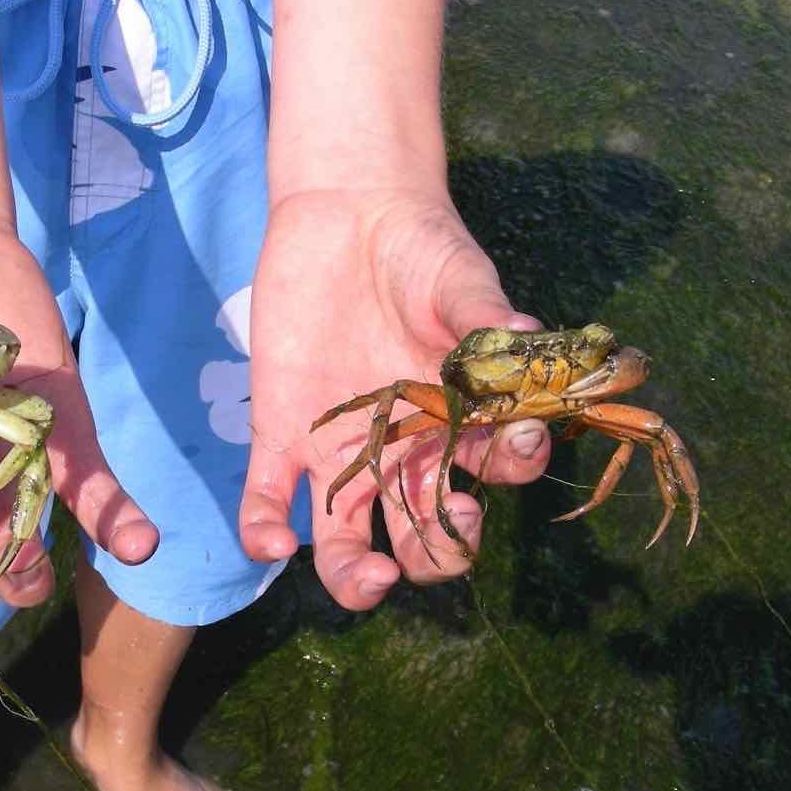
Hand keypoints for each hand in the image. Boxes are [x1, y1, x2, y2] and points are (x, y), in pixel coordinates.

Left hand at [238, 190, 550, 608]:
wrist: (346, 213)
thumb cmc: (419, 249)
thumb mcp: (459, 281)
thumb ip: (485, 319)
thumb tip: (525, 340)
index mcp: (460, 423)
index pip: (496, 469)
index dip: (512, 466)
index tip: (517, 441)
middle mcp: (404, 453)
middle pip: (424, 533)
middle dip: (439, 554)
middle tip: (449, 533)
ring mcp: (340, 452)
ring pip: (346, 541)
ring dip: (355, 577)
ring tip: (368, 578)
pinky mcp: (279, 434)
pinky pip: (267, 499)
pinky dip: (265, 529)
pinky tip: (272, 542)